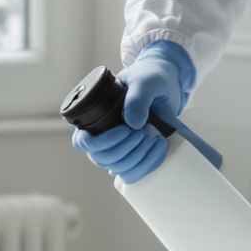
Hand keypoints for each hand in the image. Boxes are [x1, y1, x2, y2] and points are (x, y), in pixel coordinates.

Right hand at [73, 42, 193, 184]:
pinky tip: (161, 146)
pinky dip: (148, 163)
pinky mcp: (135, 155)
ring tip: (155, 135)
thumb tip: (132, 124)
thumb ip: (138, 98)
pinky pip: (134, 172)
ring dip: (138, 156)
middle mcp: (103, 135)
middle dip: (125, 147)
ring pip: (118, 168)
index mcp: (95, 116)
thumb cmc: (150, 77)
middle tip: (146, 130)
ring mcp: (118, 148)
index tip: (125, 129)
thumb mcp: (145, 81)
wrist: (168, 83)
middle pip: (102, 158)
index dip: (100, 142)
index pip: (82, 142)